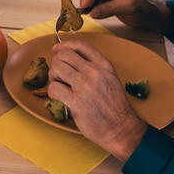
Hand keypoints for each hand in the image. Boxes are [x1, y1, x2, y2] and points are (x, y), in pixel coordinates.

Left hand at [47, 40, 146, 160]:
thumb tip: (71, 62)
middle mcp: (94, 72)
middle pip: (64, 55)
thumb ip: (95, 68)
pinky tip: (59, 97)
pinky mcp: (75, 101)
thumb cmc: (115, 107)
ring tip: (59, 85)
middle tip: (58, 74)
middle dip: (56, 63)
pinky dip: (52, 92)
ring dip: (53, 77)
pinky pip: (54, 88)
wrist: (121, 128)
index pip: (80, 45)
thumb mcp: (110, 79)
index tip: (56, 49)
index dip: (64, 45)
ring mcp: (84, 86)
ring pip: (56, 68)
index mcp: (103, 65)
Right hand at [79, 0, 169, 32]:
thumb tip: (92, 12)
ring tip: (84, 12)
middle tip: (82, 10)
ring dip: (87, 1)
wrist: (152, 16)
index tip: (84, 6)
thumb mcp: (128, 8)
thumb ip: (109, 9)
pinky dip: (90, 5)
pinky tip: (89, 12)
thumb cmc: (145, 9)